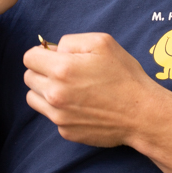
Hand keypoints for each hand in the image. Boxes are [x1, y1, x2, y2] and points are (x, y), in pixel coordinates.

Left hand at [23, 33, 166, 147]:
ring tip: (69, 88)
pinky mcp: (65, 132)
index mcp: (61, 69)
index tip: (55, 56)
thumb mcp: (102, 43)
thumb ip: (70, 41)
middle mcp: (55, 94)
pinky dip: (59, 109)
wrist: (142, 114)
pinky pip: (50, 115)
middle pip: (29, 77)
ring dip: (45, 90)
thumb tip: (54, 49)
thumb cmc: (125, 76)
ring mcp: (58, 116)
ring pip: (34, 97)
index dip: (42, 53)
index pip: (29, 57)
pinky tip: (80, 105)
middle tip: (65, 72)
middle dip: (42, 71)